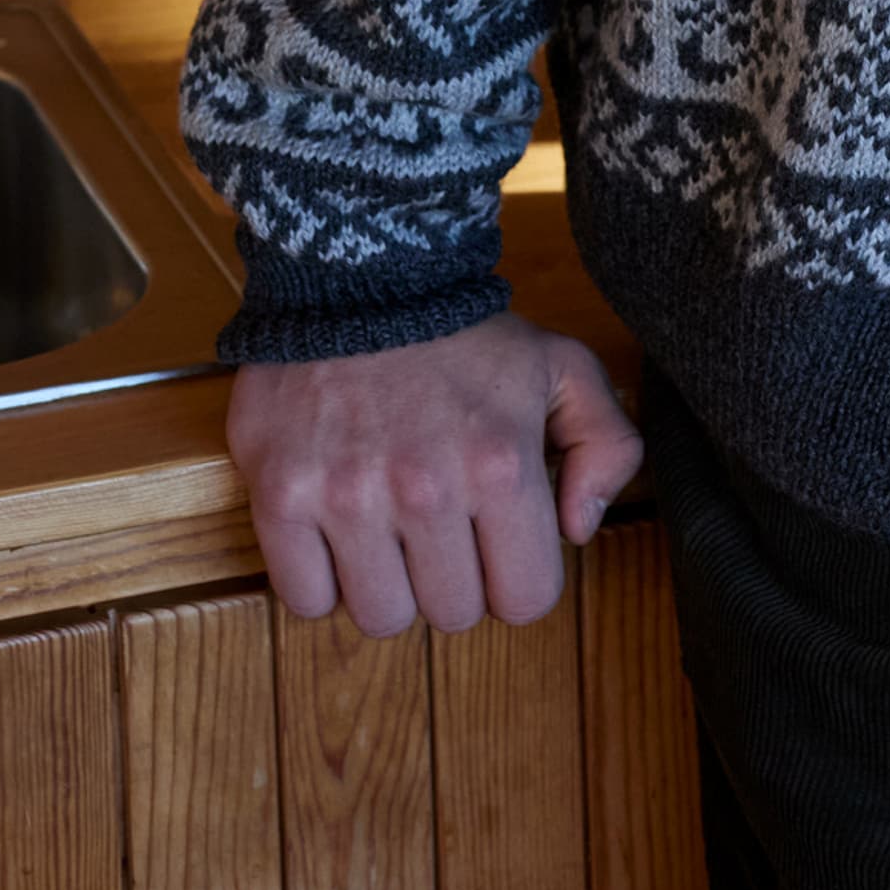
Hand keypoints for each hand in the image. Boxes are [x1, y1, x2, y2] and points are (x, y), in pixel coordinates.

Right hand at [225, 310, 645, 635]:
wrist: (362, 273)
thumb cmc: (468, 333)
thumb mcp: (564, 368)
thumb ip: (608, 447)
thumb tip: (577, 532)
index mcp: (502, 464)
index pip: (526, 601)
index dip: (517, 576)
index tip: (499, 539)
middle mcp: (426, 489)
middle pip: (452, 615)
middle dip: (455, 578)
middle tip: (442, 522)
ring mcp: (347, 497)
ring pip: (381, 617)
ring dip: (389, 583)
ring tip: (390, 523)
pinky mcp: (281, 496)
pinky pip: (306, 599)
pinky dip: (323, 578)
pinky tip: (339, 528)